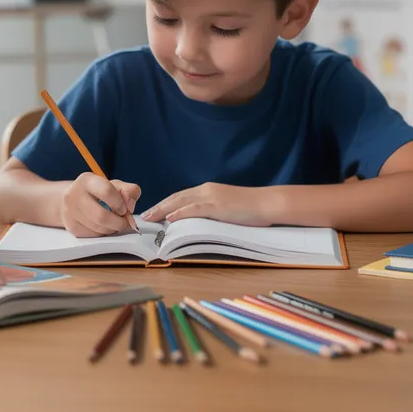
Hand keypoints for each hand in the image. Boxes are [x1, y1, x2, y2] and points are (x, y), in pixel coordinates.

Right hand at [61, 173, 140, 236]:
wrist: (73, 200)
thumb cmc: (98, 192)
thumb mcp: (115, 185)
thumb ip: (129, 191)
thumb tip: (130, 206)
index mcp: (87, 180)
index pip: (106, 192)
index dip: (120, 203)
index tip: (124, 208)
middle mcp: (74, 195)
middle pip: (102, 216)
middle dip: (119, 222)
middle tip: (124, 221)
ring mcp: (70, 212)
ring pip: (99, 228)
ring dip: (113, 229)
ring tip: (115, 223)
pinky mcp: (72, 227)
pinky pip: (94, 235)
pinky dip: (104, 233)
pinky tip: (104, 226)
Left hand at [141, 183, 273, 225]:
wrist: (268, 203)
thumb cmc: (250, 208)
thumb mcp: (226, 207)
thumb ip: (210, 211)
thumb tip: (196, 221)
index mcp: (207, 190)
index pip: (180, 196)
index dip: (165, 204)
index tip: (153, 212)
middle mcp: (206, 190)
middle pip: (176, 198)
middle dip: (158, 207)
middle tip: (144, 217)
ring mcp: (211, 197)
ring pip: (181, 202)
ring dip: (163, 210)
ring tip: (150, 218)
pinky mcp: (218, 205)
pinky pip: (195, 209)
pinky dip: (181, 213)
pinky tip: (170, 218)